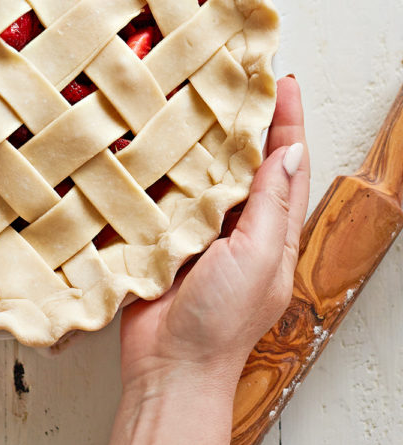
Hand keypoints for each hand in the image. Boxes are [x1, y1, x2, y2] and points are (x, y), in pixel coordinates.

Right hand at [120, 75, 308, 395]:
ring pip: (205, 171)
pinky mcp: (163, 235)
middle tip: (234, 76)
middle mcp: (240, 227)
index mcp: (273, 233)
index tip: (283, 81)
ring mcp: (200, 231)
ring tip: (195, 95)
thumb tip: (289, 152)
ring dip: (203, 137)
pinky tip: (155, 138)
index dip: (288, 123)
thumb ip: (271, 206)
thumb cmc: (220, 323)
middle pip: (246, 162)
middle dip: (244, 120)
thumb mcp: (259, 259)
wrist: (168, 368)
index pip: (287, 165)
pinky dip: (165, 165)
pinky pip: (167, 191)